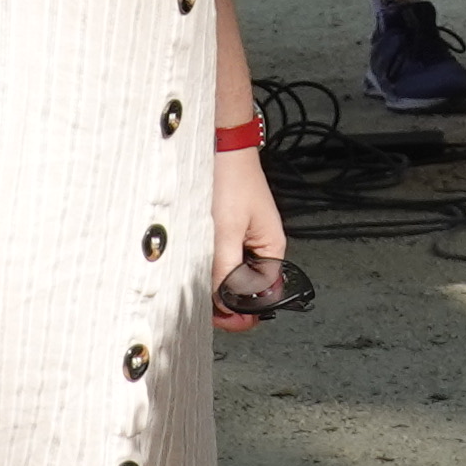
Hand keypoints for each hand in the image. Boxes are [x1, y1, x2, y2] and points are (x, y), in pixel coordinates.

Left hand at [208, 150, 291, 332]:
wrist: (221, 145)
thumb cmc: (229, 179)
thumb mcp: (224, 231)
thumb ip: (224, 270)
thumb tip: (224, 305)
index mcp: (272, 249)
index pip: (264, 295)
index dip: (243, 313)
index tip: (222, 321)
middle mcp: (261, 248)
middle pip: (247, 289)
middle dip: (225, 302)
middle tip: (201, 309)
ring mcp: (245, 240)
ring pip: (232, 276)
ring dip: (215, 285)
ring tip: (193, 289)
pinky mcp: (230, 232)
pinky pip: (222, 260)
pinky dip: (209, 268)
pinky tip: (194, 269)